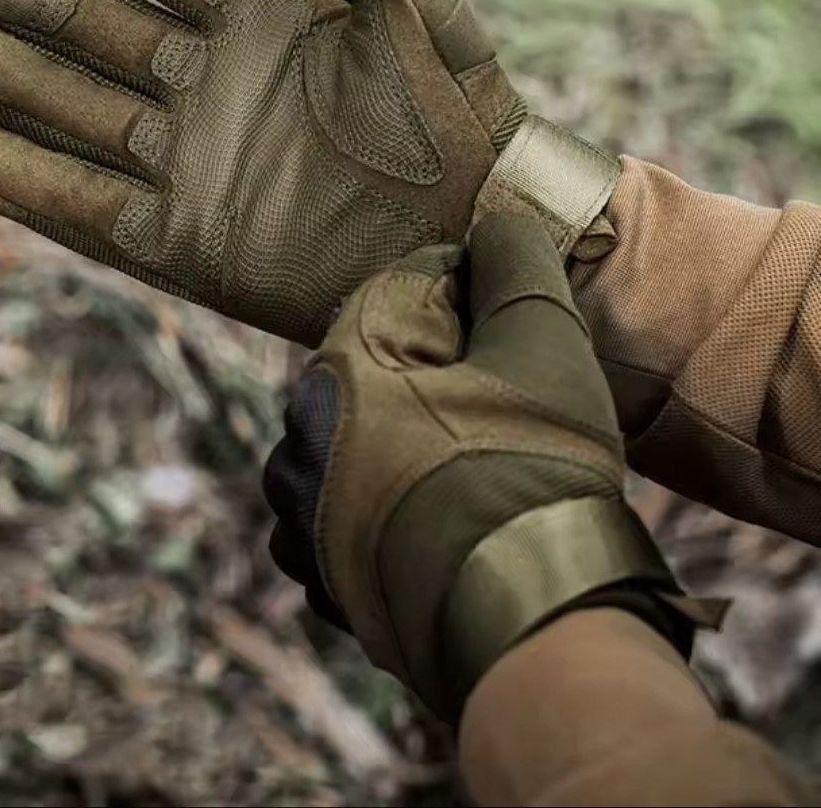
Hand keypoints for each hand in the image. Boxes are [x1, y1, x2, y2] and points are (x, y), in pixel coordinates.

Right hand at [0, 0, 614, 344]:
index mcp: (261, 22)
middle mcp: (209, 88)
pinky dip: (23, 183)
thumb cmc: (462, 123)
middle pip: (88, 26)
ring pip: (70, 111)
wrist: (474, 242)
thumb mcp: (418, 10)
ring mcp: (189, 166)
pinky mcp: (183, 245)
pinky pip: (86, 210)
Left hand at [264, 213, 700, 718]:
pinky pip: (348, 513)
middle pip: (373, 366)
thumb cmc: (533, 467)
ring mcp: (304, 516)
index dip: (468, 287)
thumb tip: (496, 223)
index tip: (512, 309)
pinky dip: (386, 501)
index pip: (401, 289)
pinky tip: (437, 508)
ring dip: (403, 435)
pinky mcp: (324, 578)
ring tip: (474, 456)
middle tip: (503, 388)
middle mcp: (300, 437)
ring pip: (354, 441)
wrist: (524, 618)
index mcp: (336, 368)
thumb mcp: (542, 341)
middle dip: (435, 363)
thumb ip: (514, 263)